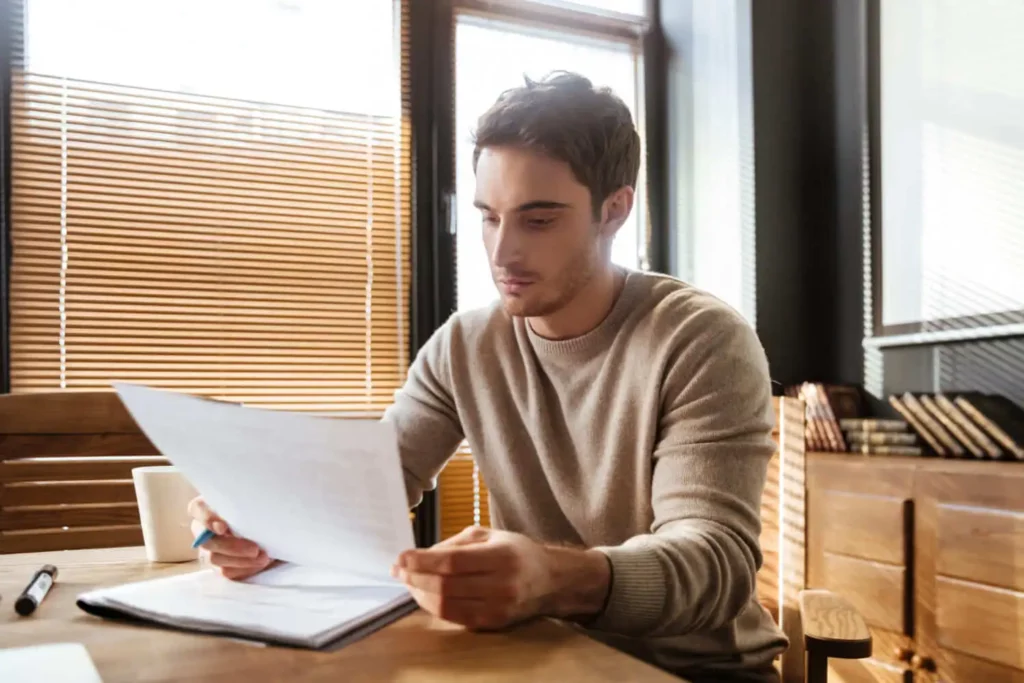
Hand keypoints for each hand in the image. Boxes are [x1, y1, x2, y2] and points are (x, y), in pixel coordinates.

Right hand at [187, 496, 272, 579]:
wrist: (267, 526)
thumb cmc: (257, 508)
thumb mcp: (252, 502)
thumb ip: (246, 505)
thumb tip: (252, 511)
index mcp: (206, 507)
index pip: (196, 508)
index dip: (207, 519)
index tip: (223, 527)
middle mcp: (202, 529)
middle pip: (207, 541)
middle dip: (232, 547)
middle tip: (255, 549)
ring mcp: (209, 549)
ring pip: (215, 559)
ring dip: (241, 561)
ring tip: (263, 557)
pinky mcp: (219, 565)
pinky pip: (226, 571)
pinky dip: (244, 569)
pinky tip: (259, 564)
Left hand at [391, 526, 609, 630]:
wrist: (550, 580)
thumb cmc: (517, 552)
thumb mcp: (489, 535)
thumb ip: (456, 543)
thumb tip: (422, 555)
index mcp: (501, 556)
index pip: (452, 562)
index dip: (422, 561)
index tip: (401, 557)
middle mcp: (501, 584)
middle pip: (445, 586)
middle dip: (415, 578)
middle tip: (399, 569)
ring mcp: (498, 608)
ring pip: (446, 606)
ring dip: (420, 594)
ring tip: (409, 582)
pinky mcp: (494, 623)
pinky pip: (455, 618)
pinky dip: (435, 608)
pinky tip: (425, 596)